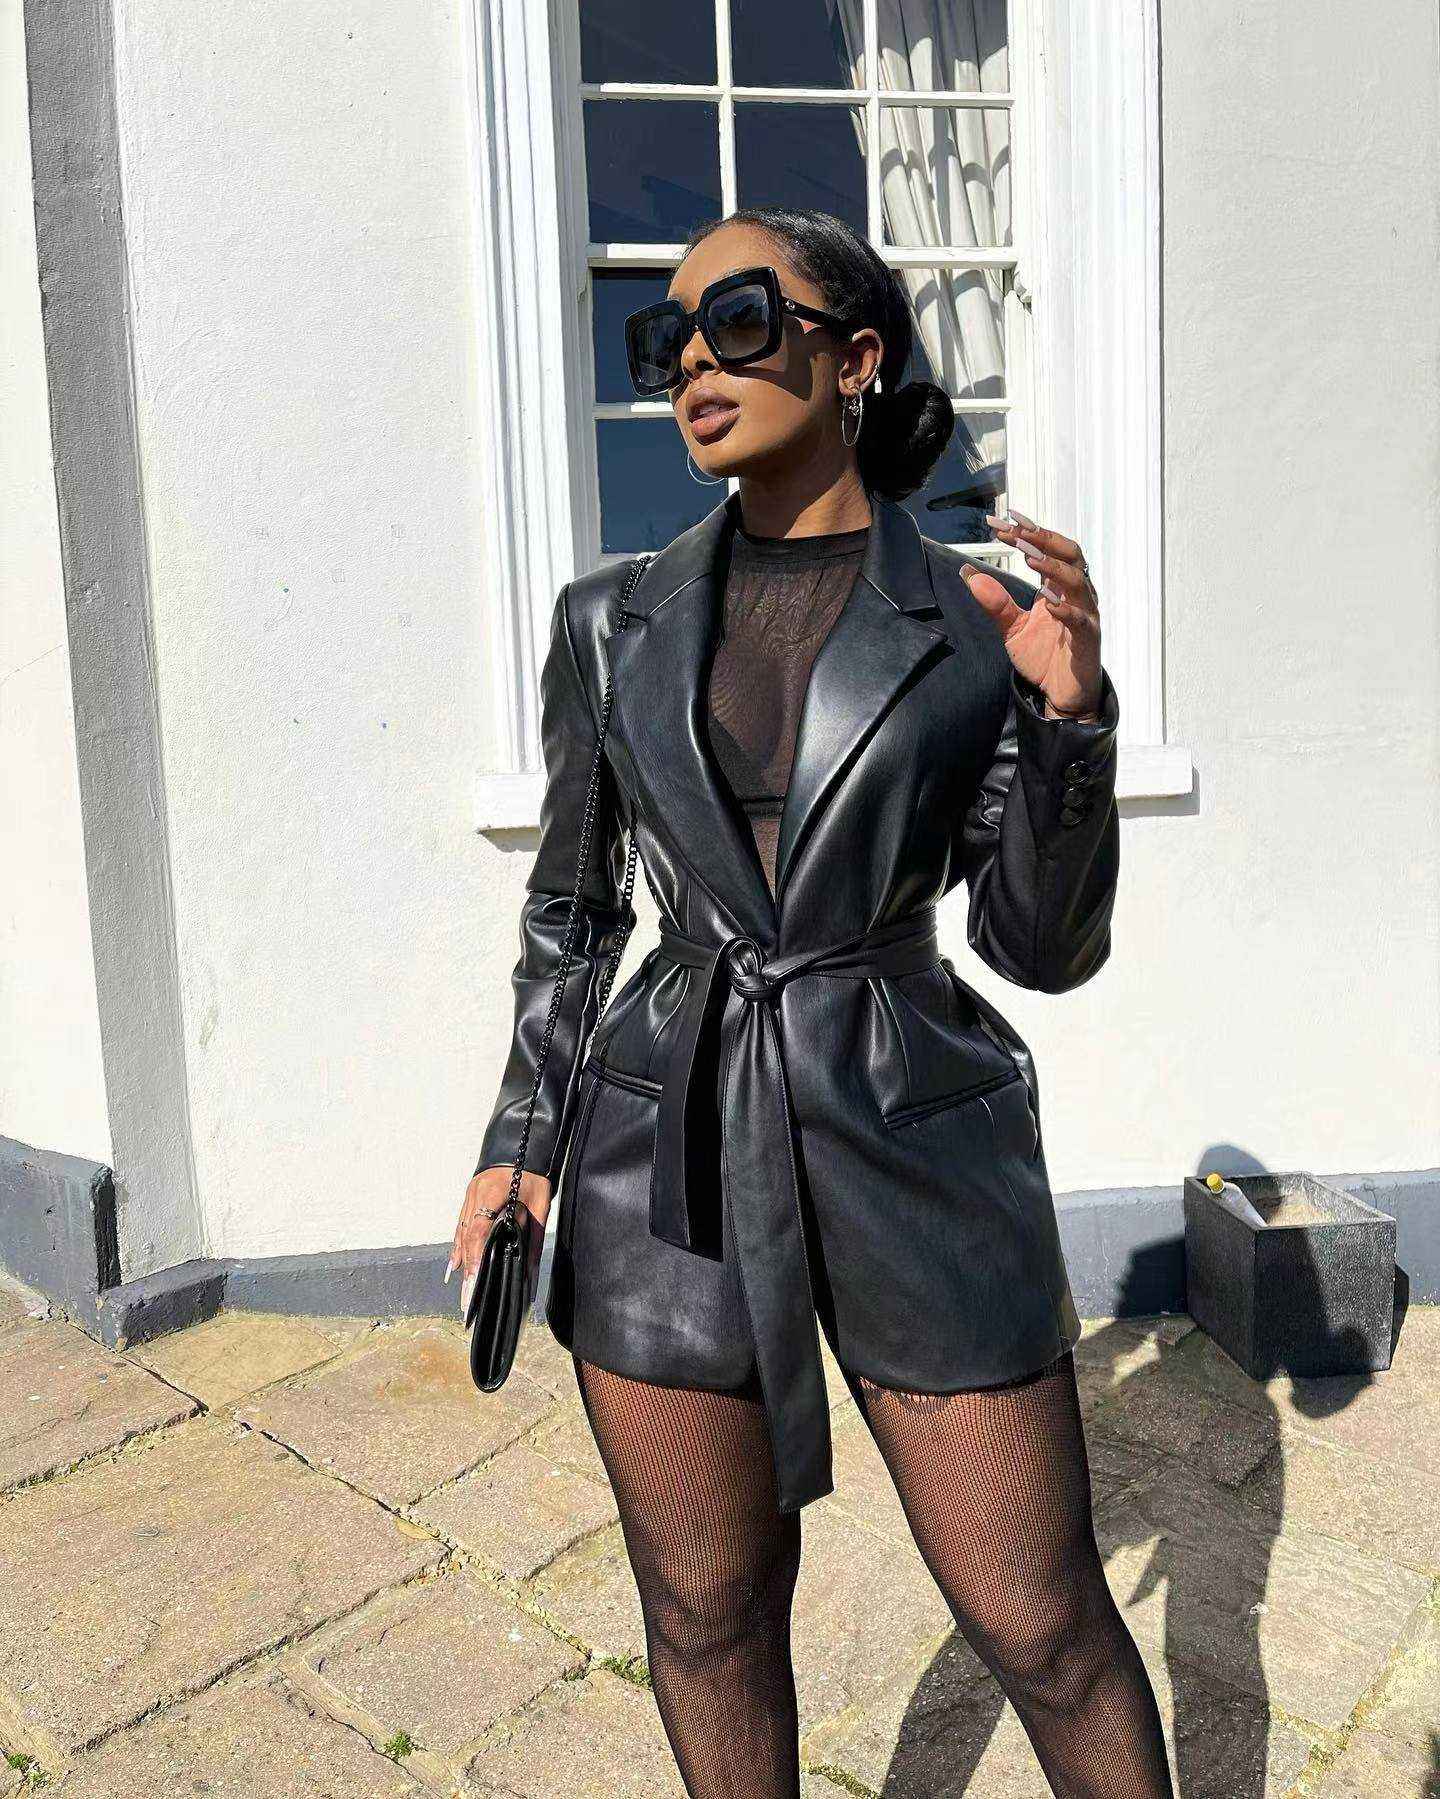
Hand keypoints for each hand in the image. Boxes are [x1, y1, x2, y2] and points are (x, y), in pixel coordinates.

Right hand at [447, 1165, 550, 1310]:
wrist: (525, 1142)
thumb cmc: (535, 1172)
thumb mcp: (540, 1204)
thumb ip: (533, 1235)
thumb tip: (531, 1269)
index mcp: (491, 1193)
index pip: (478, 1229)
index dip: (475, 1256)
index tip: (474, 1278)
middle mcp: (475, 1194)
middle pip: (466, 1236)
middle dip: (467, 1268)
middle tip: (467, 1296)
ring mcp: (470, 1194)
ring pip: (462, 1232)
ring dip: (462, 1259)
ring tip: (463, 1287)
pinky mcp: (470, 1196)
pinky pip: (462, 1224)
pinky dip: (460, 1245)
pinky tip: (457, 1263)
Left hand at [959, 510, 1103, 717]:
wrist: (1060, 694)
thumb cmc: (1044, 657)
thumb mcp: (1012, 628)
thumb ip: (995, 602)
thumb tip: (968, 573)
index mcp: (1058, 587)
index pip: (1047, 550)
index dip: (1028, 534)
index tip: (1001, 523)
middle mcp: (1076, 595)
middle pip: (1070, 555)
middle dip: (1044, 540)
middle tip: (1019, 531)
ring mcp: (1085, 616)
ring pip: (1078, 583)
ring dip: (1054, 568)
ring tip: (1031, 559)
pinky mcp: (1088, 640)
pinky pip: (1081, 621)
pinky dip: (1066, 610)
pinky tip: (1049, 603)